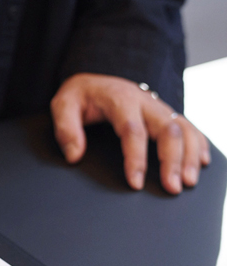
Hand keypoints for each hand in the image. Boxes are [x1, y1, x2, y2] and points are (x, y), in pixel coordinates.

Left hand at [50, 73, 210, 193]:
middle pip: (167, 129)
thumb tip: (74, 156)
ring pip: (184, 128)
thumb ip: (66, 129)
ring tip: (188, 182)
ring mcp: (158, 106)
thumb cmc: (80, 96)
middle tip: (172, 187)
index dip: (136, 158)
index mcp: (120, 99)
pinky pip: (189, 126)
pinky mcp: (165, 112)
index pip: (132, 131)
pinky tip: (201, 162)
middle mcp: (145, 101)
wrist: (95, 78)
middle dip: (173, 160)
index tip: (136, 182)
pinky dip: (199, 143)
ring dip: (189, 155)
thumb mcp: (63, 105)